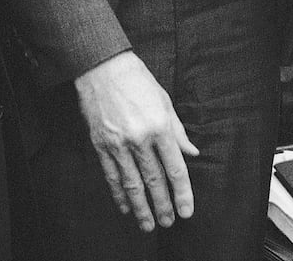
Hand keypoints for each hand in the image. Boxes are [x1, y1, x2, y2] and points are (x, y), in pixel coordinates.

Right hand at [75, 51, 198, 231]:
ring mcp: (118, 143)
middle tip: (169, 222)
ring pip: (132, 184)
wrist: (102, 68)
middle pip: (154, 180)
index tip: (186, 210)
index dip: (182, 192)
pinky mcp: (101, 145)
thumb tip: (191, 153)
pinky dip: (119, 194)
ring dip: (141, 208)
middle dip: (163, 205)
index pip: (175, 167)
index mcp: (160, 126)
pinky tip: (126, 207)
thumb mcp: (165, 102)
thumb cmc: (138, 81)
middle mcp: (139, 138)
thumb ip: (178, 132)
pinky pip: (111, 176)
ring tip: (149, 224)